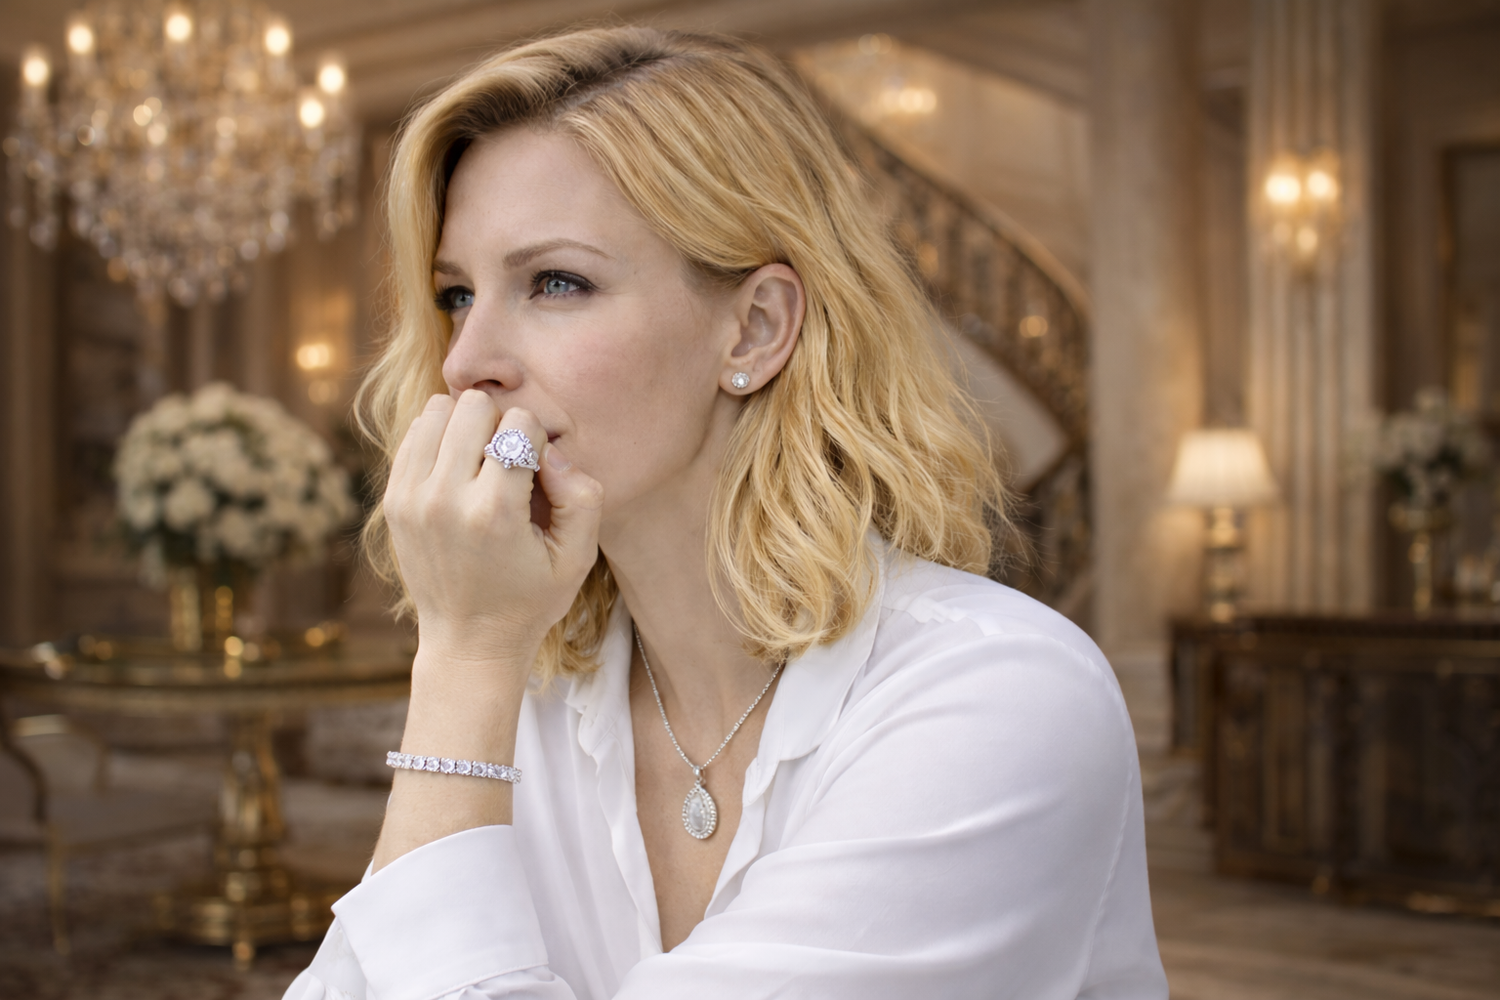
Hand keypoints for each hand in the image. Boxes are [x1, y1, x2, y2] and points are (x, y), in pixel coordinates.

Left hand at [384, 390, 603, 685]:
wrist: (469, 641)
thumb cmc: (531, 598)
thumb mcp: (579, 557)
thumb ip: (583, 494)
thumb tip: (550, 449)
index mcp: (495, 513)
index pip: (519, 422)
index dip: (537, 440)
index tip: (537, 474)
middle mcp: (445, 500)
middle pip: (473, 405)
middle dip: (499, 424)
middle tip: (507, 464)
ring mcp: (412, 499)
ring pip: (438, 409)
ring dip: (466, 426)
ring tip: (481, 463)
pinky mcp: (393, 501)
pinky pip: (415, 433)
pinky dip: (440, 440)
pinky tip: (458, 471)